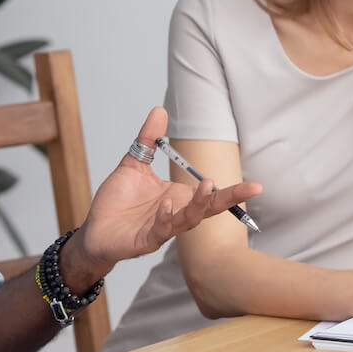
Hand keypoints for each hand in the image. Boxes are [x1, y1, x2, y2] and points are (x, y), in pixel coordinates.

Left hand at [61, 107, 261, 285]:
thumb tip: (160, 110)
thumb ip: (148, 140)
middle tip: (252, 188)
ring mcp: (162, 229)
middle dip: (230, 198)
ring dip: (198, 204)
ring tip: (207, 185)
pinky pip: (159, 231)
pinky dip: (164, 218)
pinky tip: (166, 204)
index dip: (233, 190)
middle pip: (208, 208)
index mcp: (178, 198)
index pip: (210, 194)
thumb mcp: (134, 164)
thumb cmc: (117, 201)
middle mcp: (176, 214)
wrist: (95, 229)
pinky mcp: (145, 241)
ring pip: (188, 220)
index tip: (257, 184)